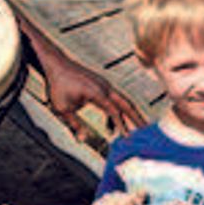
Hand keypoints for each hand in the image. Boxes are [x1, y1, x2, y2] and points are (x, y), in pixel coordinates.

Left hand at [25, 29, 144, 137]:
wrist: (55, 64)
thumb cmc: (57, 85)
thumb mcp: (61, 108)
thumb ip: (73, 124)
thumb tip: (83, 140)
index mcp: (96, 92)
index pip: (113, 110)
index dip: (121, 125)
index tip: (127, 137)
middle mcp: (104, 87)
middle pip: (126, 103)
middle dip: (137, 117)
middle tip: (147, 129)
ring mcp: (104, 84)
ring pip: (122, 101)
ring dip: (128, 115)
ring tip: (133, 131)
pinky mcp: (101, 85)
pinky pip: (113, 100)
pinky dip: (116, 112)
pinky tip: (111, 127)